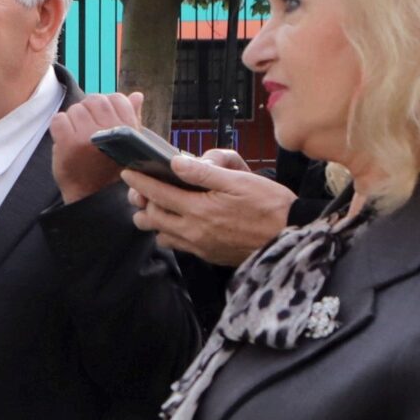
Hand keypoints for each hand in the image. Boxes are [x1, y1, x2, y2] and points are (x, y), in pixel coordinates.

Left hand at [48, 91, 145, 203]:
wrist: (93, 195)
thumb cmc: (110, 168)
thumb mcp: (127, 144)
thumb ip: (131, 117)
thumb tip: (136, 95)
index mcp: (129, 127)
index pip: (116, 98)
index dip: (106, 106)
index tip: (102, 121)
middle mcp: (111, 129)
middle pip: (94, 100)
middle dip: (89, 111)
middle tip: (87, 129)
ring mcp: (88, 136)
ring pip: (76, 109)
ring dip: (74, 121)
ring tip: (78, 138)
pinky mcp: (68, 143)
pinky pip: (59, 119)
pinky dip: (59, 127)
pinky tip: (66, 140)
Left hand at [124, 150, 295, 265]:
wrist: (291, 237)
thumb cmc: (270, 205)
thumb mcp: (239, 181)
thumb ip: (204, 173)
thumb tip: (175, 163)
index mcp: (199, 210)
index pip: (157, 194)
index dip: (139, 182)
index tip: (128, 172)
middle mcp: (194, 232)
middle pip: (151, 218)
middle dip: (141, 202)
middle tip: (140, 189)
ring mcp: (200, 246)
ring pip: (161, 235)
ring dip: (154, 220)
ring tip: (157, 205)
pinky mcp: (208, 256)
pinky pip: (178, 246)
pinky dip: (170, 233)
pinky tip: (178, 222)